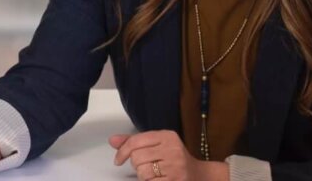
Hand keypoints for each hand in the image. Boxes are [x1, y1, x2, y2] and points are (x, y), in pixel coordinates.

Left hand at [110, 130, 226, 180]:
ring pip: (142, 171)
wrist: (199, 175)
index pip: (135, 141)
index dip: (122, 152)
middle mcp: (172, 148)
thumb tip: (112, 140)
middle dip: (136, 165)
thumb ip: (134, 142)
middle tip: (145, 166)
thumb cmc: (174, 159)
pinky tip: (158, 179)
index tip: (118, 160)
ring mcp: (175, 165)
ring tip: (153, 173)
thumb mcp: (156, 145)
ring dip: (143, 175)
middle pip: (137, 157)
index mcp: (167, 136)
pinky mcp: (175, 180)